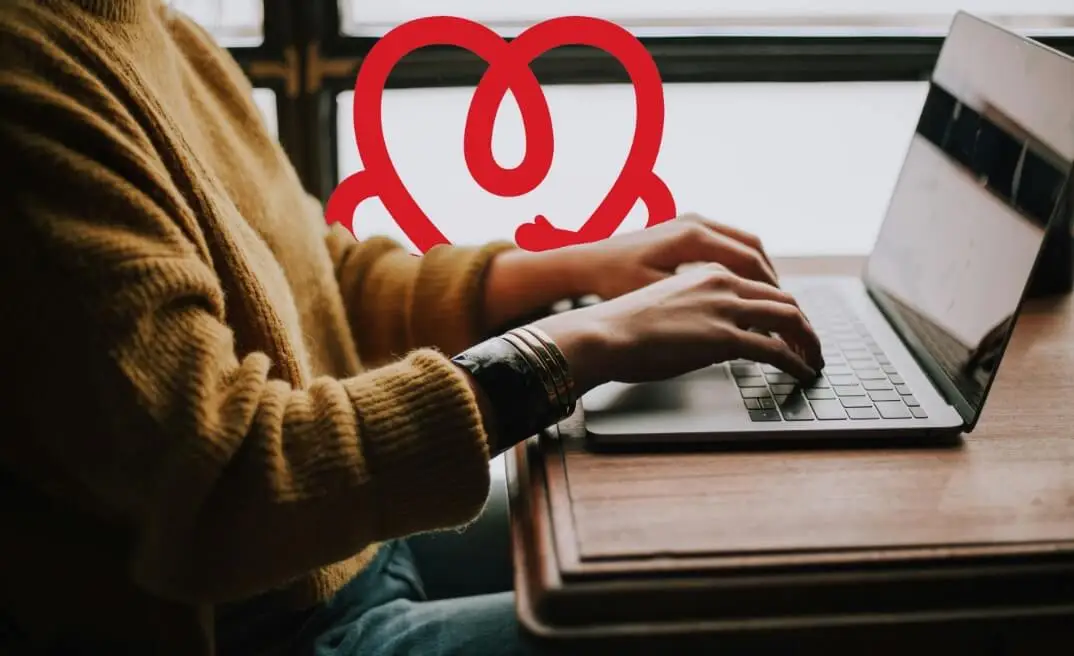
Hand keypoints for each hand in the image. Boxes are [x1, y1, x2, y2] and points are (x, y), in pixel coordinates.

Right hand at [532, 264, 823, 394]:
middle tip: (811, 344)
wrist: (603, 333)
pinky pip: (776, 350)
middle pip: (784, 299)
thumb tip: (705, 333)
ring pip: (789, 319)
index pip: (761, 285)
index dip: (782, 307)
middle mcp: (723, 283)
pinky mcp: (725, 338)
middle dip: (804, 324)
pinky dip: (796, 362)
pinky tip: (802, 373)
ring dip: (808, 341)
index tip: (789, 326)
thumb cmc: (622, 325)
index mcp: (708, 272)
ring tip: (814, 360)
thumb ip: (694, 310)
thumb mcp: (664, 305)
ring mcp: (725, 309)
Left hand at [562, 213, 780, 300]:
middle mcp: (695, 222)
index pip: (748, 260)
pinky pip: (726, 242)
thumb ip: (698, 302)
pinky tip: (743, 286)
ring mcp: (690, 221)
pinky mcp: (684, 227)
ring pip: (742, 242)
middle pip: (752, 248)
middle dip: (771, 280)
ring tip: (769, 299)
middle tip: (784, 308)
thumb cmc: (614, 281)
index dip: (770, 288)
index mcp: (692, 236)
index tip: (782, 312)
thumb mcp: (657, 295)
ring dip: (758, 270)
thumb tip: (739, 318)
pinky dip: (741, 263)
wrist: (586, 261)